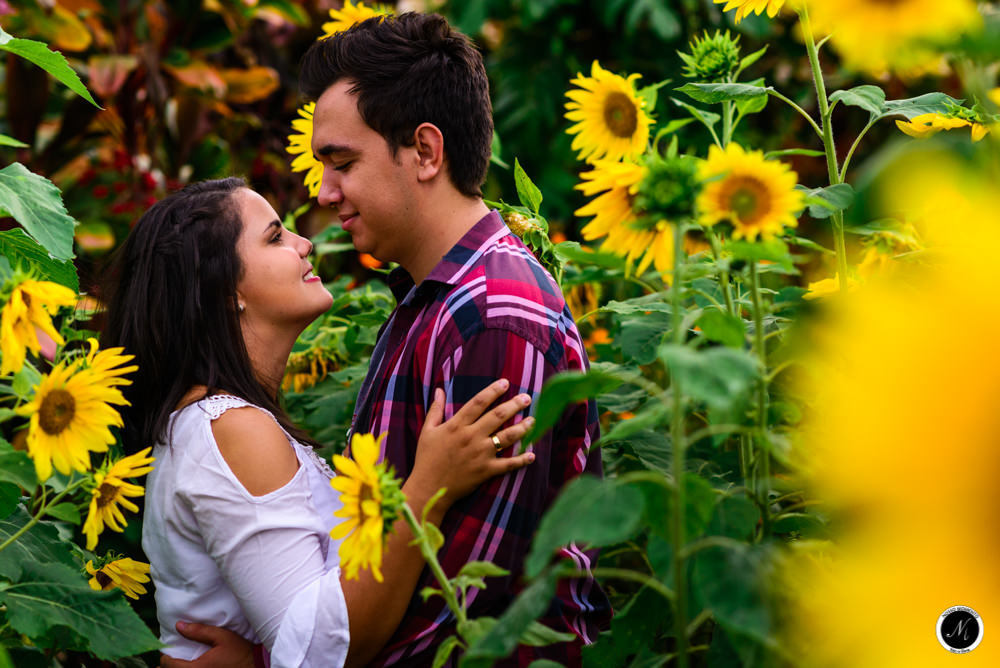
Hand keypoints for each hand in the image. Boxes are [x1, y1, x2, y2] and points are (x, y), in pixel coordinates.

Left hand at [158, 621, 254, 667]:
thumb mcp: (222, 637)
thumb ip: (200, 631)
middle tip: (168, 660)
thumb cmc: (240, 652)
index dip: (165, 657)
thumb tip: (179, 626)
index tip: (167, 651)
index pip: (170, 665)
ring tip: (176, 665)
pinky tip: (190, 667)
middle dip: (167, 667)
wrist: (256, 665)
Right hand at [410, 380, 535, 507]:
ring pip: (507, 437)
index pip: (479, 402)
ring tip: (533, 420)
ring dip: (522, 428)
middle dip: (515, 405)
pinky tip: (532, 454)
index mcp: (457, 425)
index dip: (493, 391)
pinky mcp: (486, 470)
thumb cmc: (427, 458)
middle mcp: (471, 437)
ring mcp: (480, 454)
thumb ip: (435, 409)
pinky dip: (522, 460)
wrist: (429, 488)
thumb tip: (439, 389)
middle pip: (498, 416)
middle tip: (527, 398)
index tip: (505, 382)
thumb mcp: (428, 431)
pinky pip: (508, 464)